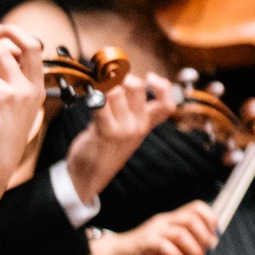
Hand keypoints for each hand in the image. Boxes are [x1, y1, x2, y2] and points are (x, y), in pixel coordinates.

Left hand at [0, 22, 46, 192]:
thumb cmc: (2, 137)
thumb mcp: (16, 109)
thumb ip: (12, 87)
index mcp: (38, 89)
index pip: (36, 53)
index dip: (19, 38)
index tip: (0, 35)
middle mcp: (32, 87)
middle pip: (30, 46)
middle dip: (9, 31)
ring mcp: (19, 92)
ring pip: (3, 53)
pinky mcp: (1, 98)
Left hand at [65, 74, 180, 205]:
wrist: (88, 177)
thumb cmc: (103, 149)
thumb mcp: (123, 131)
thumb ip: (126, 110)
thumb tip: (119, 81)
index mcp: (145, 125)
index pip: (167, 104)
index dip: (163, 87)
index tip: (151, 77)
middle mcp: (138, 126)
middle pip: (137, 87)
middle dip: (120, 77)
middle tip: (106, 79)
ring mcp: (123, 129)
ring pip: (115, 92)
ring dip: (100, 87)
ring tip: (92, 91)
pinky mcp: (105, 131)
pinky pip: (99, 104)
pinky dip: (91, 96)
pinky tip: (86, 97)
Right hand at [84, 201, 219, 254]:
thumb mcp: (170, 252)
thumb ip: (185, 249)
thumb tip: (205, 251)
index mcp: (172, 220)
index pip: (196, 208)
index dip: (211, 219)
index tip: (217, 235)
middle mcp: (164, 221)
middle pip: (192, 218)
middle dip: (205, 235)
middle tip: (208, 251)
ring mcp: (154, 230)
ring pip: (181, 232)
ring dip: (194, 248)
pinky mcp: (145, 241)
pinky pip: (165, 244)